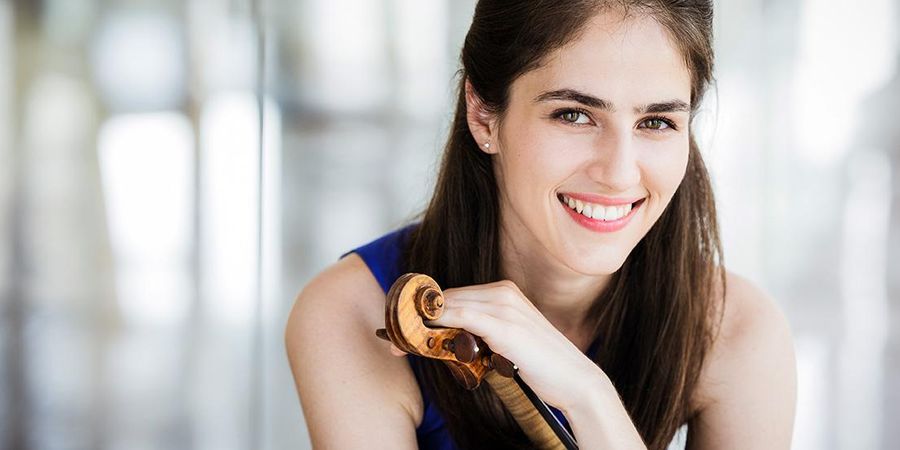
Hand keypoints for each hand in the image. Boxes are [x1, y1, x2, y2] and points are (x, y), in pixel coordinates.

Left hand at [417, 279, 607, 411]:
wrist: (574, 380)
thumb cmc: (540, 365)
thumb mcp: (504, 343)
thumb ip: (478, 334)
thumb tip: (445, 340)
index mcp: (503, 292)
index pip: (452, 296)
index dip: (424, 311)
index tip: (403, 327)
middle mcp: (502, 292)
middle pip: (446, 298)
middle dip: (416, 317)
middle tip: (392, 337)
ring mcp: (504, 305)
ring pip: (448, 306)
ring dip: (420, 324)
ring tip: (399, 342)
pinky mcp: (505, 324)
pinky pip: (461, 317)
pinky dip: (438, 325)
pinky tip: (421, 336)